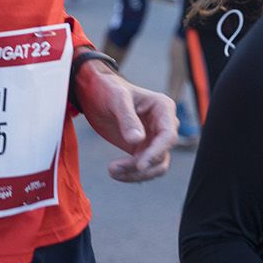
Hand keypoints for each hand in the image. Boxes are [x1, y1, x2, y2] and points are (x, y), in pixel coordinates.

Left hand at [74, 61, 176, 182]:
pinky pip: (144, 168)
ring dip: (136, 174)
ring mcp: (154, 138)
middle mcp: (164, 124)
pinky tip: (115, 172)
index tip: (140, 165)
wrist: (94, 92)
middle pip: (162, 155)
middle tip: (114, 169)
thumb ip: (127, 118)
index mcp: (163, 108)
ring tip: (112, 171)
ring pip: (155, 166)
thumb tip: (137, 140)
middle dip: (141, 166)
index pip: (168, 136)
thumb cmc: (108, 89)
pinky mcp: (143, 149)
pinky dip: (131, 174)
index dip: (156, 152)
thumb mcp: (116, 99)